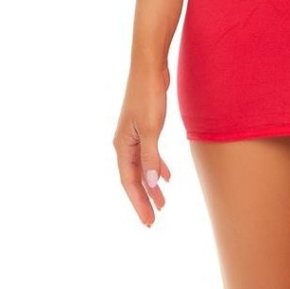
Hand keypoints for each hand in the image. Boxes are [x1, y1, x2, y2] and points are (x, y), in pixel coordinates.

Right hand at [113, 62, 172, 227]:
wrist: (149, 67)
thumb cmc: (148, 95)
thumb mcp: (151, 129)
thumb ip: (151, 157)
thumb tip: (152, 184)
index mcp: (122, 145)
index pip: (129, 181)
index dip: (138, 202)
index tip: (148, 221)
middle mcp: (124, 143)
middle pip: (134, 178)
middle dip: (143, 199)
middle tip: (153, 220)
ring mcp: (134, 135)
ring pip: (142, 168)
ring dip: (151, 186)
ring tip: (162, 204)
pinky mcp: (144, 128)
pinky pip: (148, 155)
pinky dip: (157, 167)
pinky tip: (167, 177)